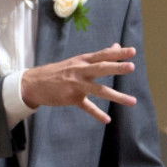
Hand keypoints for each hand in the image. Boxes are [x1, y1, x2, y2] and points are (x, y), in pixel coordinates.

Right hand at [21, 43, 136, 122]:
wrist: (34, 83)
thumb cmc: (59, 71)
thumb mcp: (77, 61)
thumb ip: (98, 56)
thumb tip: (116, 46)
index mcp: (82, 61)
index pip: (102, 55)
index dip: (117, 53)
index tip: (132, 51)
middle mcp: (80, 71)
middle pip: (100, 68)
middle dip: (116, 68)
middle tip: (131, 67)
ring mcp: (76, 85)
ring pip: (98, 90)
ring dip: (115, 95)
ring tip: (132, 101)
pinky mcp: (71, 98)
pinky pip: (87, 106)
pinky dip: (97, 114)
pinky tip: (107, 120)